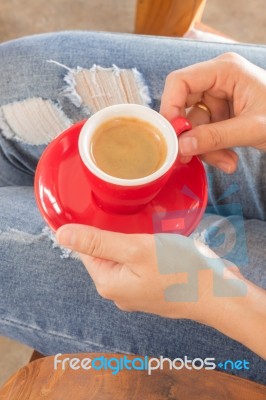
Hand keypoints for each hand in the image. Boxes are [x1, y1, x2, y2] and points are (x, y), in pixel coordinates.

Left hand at [56, 224, 244, 326]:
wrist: (219, 293)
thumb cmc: (179, 270)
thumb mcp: (135, 249)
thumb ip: (97, 242)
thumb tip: (61, 235)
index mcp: (108, 284)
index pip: (87, 251)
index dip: (95, 229)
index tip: (110, 212)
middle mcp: (119, 293)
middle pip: (105, 255)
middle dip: (116, 235)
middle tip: (135, 220)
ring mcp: (137, 293)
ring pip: (125, 259)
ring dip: (132, 243)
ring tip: (149, 230)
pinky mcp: (153, 290)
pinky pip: (140, 266)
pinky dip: (145, 253)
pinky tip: (159, 245)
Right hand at [160, 52, 265, 172]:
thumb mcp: (253, 128)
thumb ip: (216, 137)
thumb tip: (182, 147)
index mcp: (225, 70)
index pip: (180, 82)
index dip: (170, 108)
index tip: (171, 136)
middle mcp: (218, 81)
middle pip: (184, 106)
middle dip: (190, 135)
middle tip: (189, 158)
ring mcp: (219, 98)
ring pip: (195, 126)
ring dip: (206, 149)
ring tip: (227, 163)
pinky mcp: (222, 114)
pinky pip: (205, 133)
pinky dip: (213, 150)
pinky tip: (230, 160)